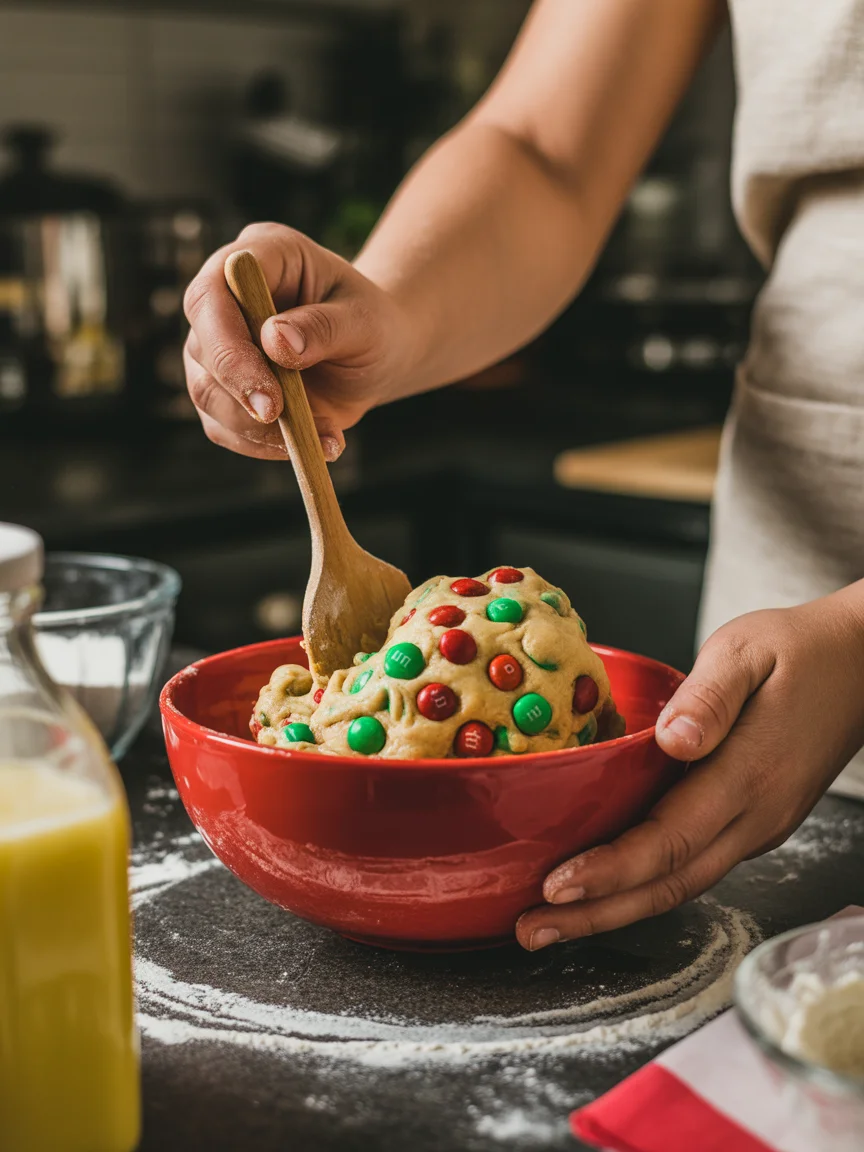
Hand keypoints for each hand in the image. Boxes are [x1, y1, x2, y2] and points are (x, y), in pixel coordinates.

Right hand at [183, 223, 417, 460]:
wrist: (377, 354)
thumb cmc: (374, 325)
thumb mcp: (366, 321)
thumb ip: (324, 327)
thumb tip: (275, 341)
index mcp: (261, 255)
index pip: (214, 291)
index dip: (229, 343)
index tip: (269, 394)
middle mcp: (227, 297)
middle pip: (202, 345)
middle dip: (240, 392)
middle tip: (282, 421)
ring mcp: (218, 344)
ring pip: (207, 392)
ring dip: (258, 428)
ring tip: (324, 436)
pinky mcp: (224, 388)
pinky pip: (224, 426)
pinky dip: (264, 446)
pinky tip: (314, 445)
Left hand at [516, 587, 863, 950]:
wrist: (860, 667)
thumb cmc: (799, 652)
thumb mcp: (747, 651)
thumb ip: (710, 696)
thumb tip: (672, 740)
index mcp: (749, 775)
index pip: (670, 840)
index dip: (611, 870)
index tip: (557, 886)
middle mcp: (755, 816)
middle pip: (669, 884)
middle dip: (597, 914)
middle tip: (530, 929)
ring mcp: (757, 826)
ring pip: (681, 885)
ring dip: (616, 909)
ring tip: (553, 922)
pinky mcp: (753, 823)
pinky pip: (693, 867)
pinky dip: (644, 886)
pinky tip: (607, 887)